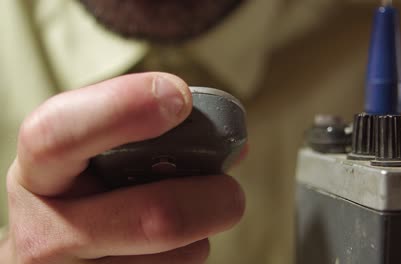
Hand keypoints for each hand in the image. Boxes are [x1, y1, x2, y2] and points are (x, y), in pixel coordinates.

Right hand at [2, 73, 244, 263]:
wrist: (52, 250)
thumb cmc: (83, 196)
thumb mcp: (90, 160)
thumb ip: (145, 140)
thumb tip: (231, 145)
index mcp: (40, 173)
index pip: (60, 134)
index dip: (123, 108)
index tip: (178, 97)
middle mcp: (43, 231)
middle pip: (153, 217)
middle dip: (212, 199)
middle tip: (230, 191)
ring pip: (174, 256)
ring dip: (199, 232)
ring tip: (189, 216)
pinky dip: (186, 254)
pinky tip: (167, 246)